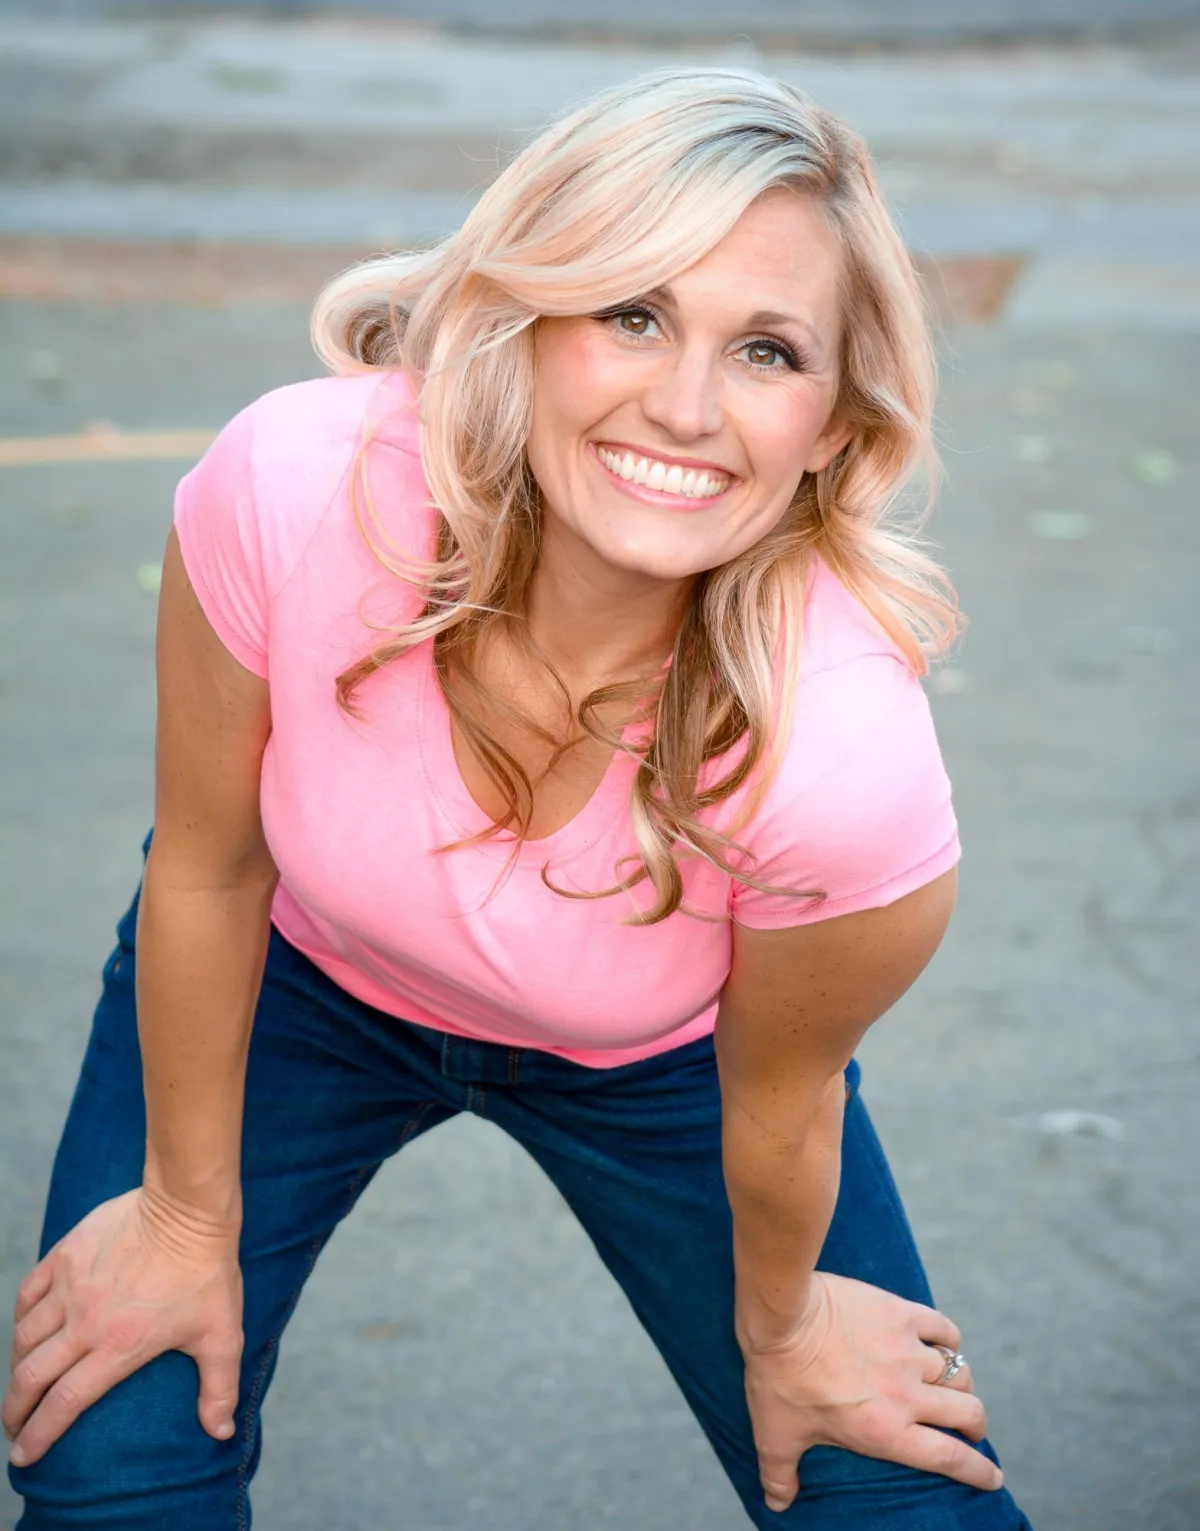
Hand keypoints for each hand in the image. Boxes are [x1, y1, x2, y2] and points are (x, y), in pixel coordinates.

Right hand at [4, 1186, 242, 1466]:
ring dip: (17, 1367)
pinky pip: (27, 1294)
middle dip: (15, 1411)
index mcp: (118, 1346)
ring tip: (21, 1383)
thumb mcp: (222, 1334)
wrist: (187, 1207)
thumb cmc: (206, 1272)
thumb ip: (219, 1387)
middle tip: (14, 1427)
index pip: (64, 1403)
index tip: (23, 1457)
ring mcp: (71, 1287)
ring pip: (24, 1338)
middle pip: (31, 1377)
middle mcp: (85, 1322)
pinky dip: (20, 1319)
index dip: (38, 1436)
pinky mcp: (65, 1255)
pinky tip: (25, 1331)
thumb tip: (221, 1434)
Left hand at [741, 1272, 999, 1513]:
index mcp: (885, 1432)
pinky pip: (944, 1329)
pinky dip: (949, 1338)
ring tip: (953, 1386)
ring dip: (960, 1382)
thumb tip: (777, 1504)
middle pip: (968, 1414)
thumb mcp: (776, 1434)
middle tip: (971, 1428)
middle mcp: (906, 1396)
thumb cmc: (779, 1378)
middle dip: (976, 1425)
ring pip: (958, 1373)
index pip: (948, 1458)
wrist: (784, 1315)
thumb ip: (780, 1473)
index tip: (993, 1477)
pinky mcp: (902, 1314)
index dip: (978, 1471)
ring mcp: (908, 1352)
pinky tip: (942, 1341)